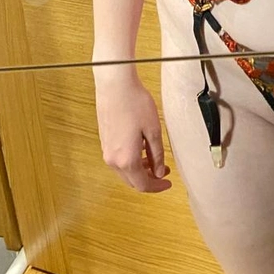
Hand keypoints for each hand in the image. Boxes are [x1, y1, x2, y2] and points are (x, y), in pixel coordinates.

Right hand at [94, 65, 171, 193]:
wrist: (115, 86)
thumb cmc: (135, 103)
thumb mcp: (153, 130)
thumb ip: (157, 155)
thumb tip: (159, 172)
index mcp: (126, 159)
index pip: (142, 185)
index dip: (157, 187)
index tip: (168, 183)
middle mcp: (113, 159)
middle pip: (132, 180)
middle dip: (150, 179)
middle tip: (165, 172)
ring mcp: (106, 151)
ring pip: (125, 171)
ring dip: (140, 170)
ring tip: (156, 160)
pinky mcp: (105, 141)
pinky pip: (119, 160)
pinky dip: (132, 161)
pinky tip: (142, 149)